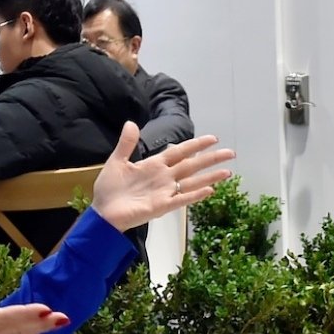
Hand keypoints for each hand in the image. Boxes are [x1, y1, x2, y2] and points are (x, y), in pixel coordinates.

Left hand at [90, 124, 235, 231]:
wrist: (102, 212)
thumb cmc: (109, 189)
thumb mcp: (116, 161)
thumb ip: (126, 144)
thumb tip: (131, 122)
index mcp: (155, 165)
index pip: (180, 151)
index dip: (196, 145)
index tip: (213, 138)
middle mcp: (164, 177)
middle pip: (192, 165)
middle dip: (211, 159)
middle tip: (231, 153)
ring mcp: (165, 192)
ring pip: (192, 182)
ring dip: (209, 177)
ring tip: (227, 172)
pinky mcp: (161, 206)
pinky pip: (181, 200)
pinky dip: (194, 195)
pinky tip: (209, 190)